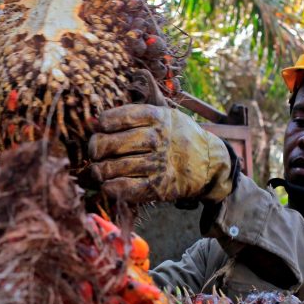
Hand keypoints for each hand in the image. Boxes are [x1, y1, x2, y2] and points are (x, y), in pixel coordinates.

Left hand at [88, 105, 232, 203]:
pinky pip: (125, 188)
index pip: (116, 118)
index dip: (102, 124)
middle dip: (95, 149)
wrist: (210, 161)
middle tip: (95, 153)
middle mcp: (156, 139)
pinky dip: (110, 188)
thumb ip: (133, 117)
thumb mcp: (164, 116)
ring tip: (98, 170)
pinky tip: (108, 185)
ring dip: (99, 171)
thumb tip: (94, 122)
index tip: (101, 129)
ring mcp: (157, 164)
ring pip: (113, 168)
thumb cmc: (178, 137)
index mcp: (156, 118)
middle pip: (110, 144)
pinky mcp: (158, 186)